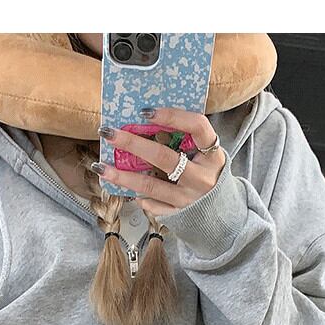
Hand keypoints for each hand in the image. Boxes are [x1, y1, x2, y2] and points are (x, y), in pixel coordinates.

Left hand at [97, 107, 226, 215]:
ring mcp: (190, 198)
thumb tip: (146, 120)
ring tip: (100, 167)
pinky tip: (124, 189)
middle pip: (164, 158)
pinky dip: (139, 197)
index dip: (172, 116)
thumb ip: (186, 140)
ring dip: (123, 176)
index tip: (145, 111)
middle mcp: (202, 177)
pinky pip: (153, 205)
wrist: (223, 211)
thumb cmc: (208, 173)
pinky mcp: (179, 213)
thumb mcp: (206, 154)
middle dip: (133, 144)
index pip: (196, 127)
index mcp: (213, 155)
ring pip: (151, 186)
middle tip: (108, 133)